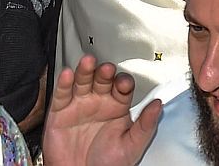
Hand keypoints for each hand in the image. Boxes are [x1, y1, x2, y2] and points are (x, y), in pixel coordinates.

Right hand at [42, 57, 162, 165]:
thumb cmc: (106, 165)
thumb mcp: (131, 146)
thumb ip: (145, 125)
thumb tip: (159, 105)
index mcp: (118, 106)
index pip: (122, 86)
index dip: (124, 82)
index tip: (125, 83)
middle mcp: (99, 101)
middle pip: (103, 78)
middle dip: (105, 72)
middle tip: (108, 70)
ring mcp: (80, 104)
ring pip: (83, 80)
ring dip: (85, 70)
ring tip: (88, 62)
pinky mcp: (60, 110)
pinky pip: (62, 93)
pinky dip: (64, 82)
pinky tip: (68, 74)